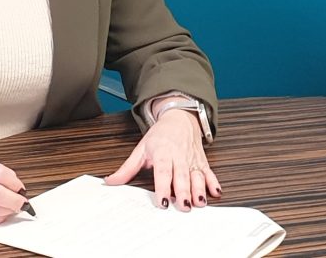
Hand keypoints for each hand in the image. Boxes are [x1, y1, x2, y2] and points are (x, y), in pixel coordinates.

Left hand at [105, 107, 220, 210]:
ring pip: (196, 176)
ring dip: (199, 189)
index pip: (163, 171)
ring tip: (200, 203)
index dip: (163, 187)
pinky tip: (216, 193)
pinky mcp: (201, 161)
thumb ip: (127, 168)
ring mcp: (191, 159)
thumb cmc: (160, 135)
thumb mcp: (141, 149)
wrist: (180, 118)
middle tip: (184, 206)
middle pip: (182, 176)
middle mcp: (179, 156)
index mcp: (163, 153)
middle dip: (184, 192)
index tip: (163, 201)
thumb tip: (110, 182)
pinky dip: (213, 182)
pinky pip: (208, 172)